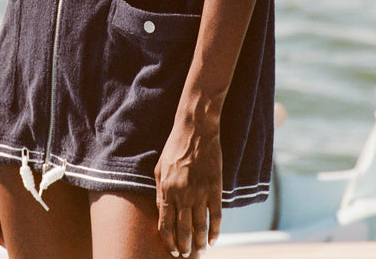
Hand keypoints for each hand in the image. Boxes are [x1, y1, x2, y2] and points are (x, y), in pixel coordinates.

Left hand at [154, 121, 222, 256]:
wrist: (195, 130)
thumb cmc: (174, 147)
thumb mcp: (159, 168)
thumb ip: (159, 192)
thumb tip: (161, 212)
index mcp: (166, 190)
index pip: (165, 226)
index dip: (168, 242)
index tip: (172, 251)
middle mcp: (182, 195)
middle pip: (183, 231)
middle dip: (184, 247)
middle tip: (186, 255)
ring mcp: (200, 192)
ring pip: (200, 227)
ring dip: (200, 243)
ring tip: (200, 251)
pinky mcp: (215, 188)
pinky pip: (216, 216)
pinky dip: (215, 231)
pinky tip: (214, 239)